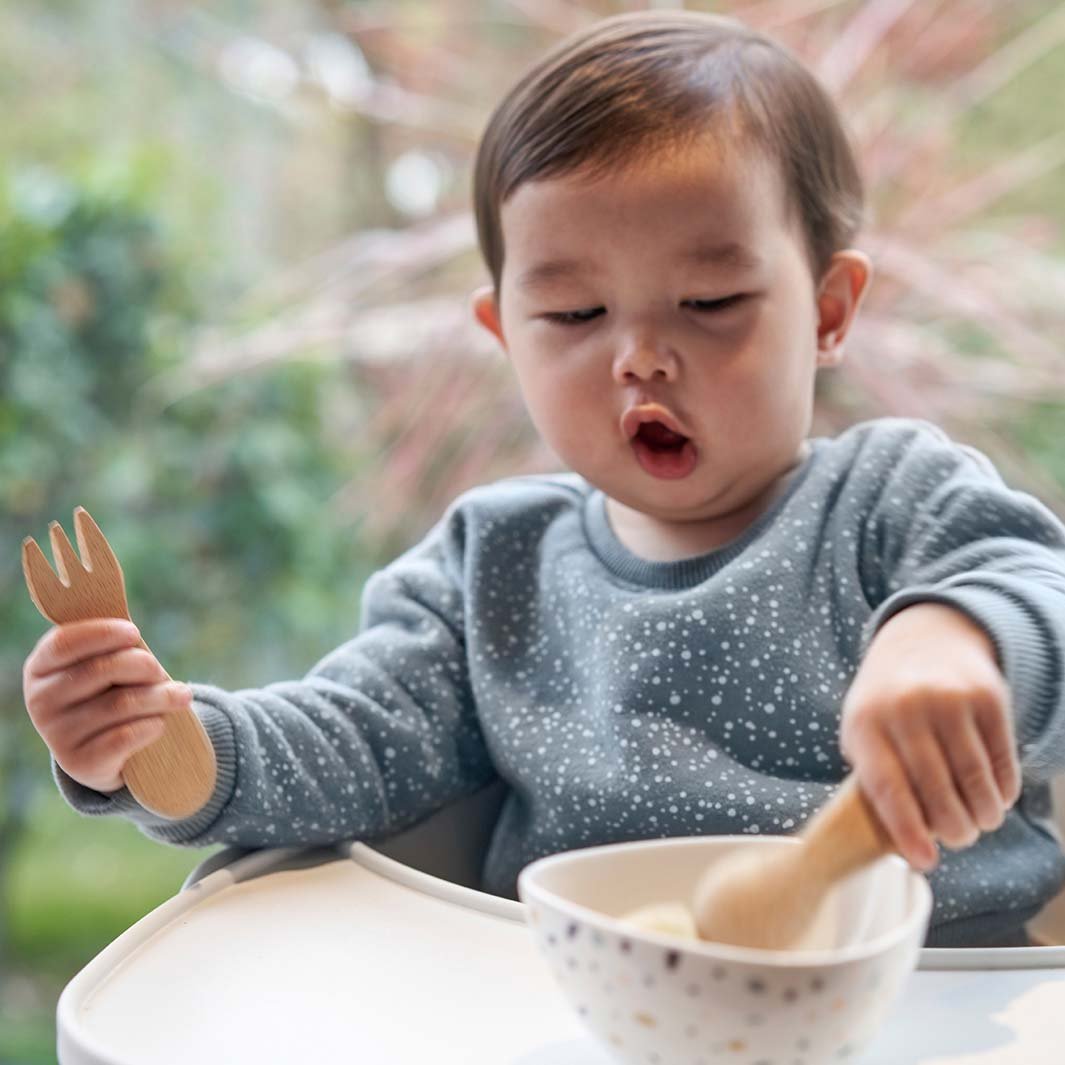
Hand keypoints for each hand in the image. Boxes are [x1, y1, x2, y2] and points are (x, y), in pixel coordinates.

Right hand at [22, 619, 192, 793]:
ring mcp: (56, 735)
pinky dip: (151, 726)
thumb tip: (131, 633)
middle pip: (99, 670)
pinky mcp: (79, 763)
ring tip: (181, 696)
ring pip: (120, 703)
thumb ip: (113, 646)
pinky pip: (125, 736)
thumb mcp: (105, 665)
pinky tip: (159, 724)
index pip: (64, 642)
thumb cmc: (109, 693)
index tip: (134, 633)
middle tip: (158, 671)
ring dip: (159, 696)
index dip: (102, 634)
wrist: (104, 753)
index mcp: (40, 668)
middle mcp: (40, 701)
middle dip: (142, 665)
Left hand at [840, 602, 1020, 870]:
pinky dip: (1002, 789)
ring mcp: (948, 699)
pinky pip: (1001, 759)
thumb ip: (875, 779)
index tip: (925, 862)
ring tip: (979, 824)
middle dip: (953, 827)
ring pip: (975, 778)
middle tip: (959, 840)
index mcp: (866, 722)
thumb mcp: (863, 730)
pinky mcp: (987, 697)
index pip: (887, 787)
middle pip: (937, 788)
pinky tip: (996, 799)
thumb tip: (901, 843)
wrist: (923, 640)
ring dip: (982, 814)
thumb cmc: (886, 703)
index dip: (907, 830)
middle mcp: (905, 708)